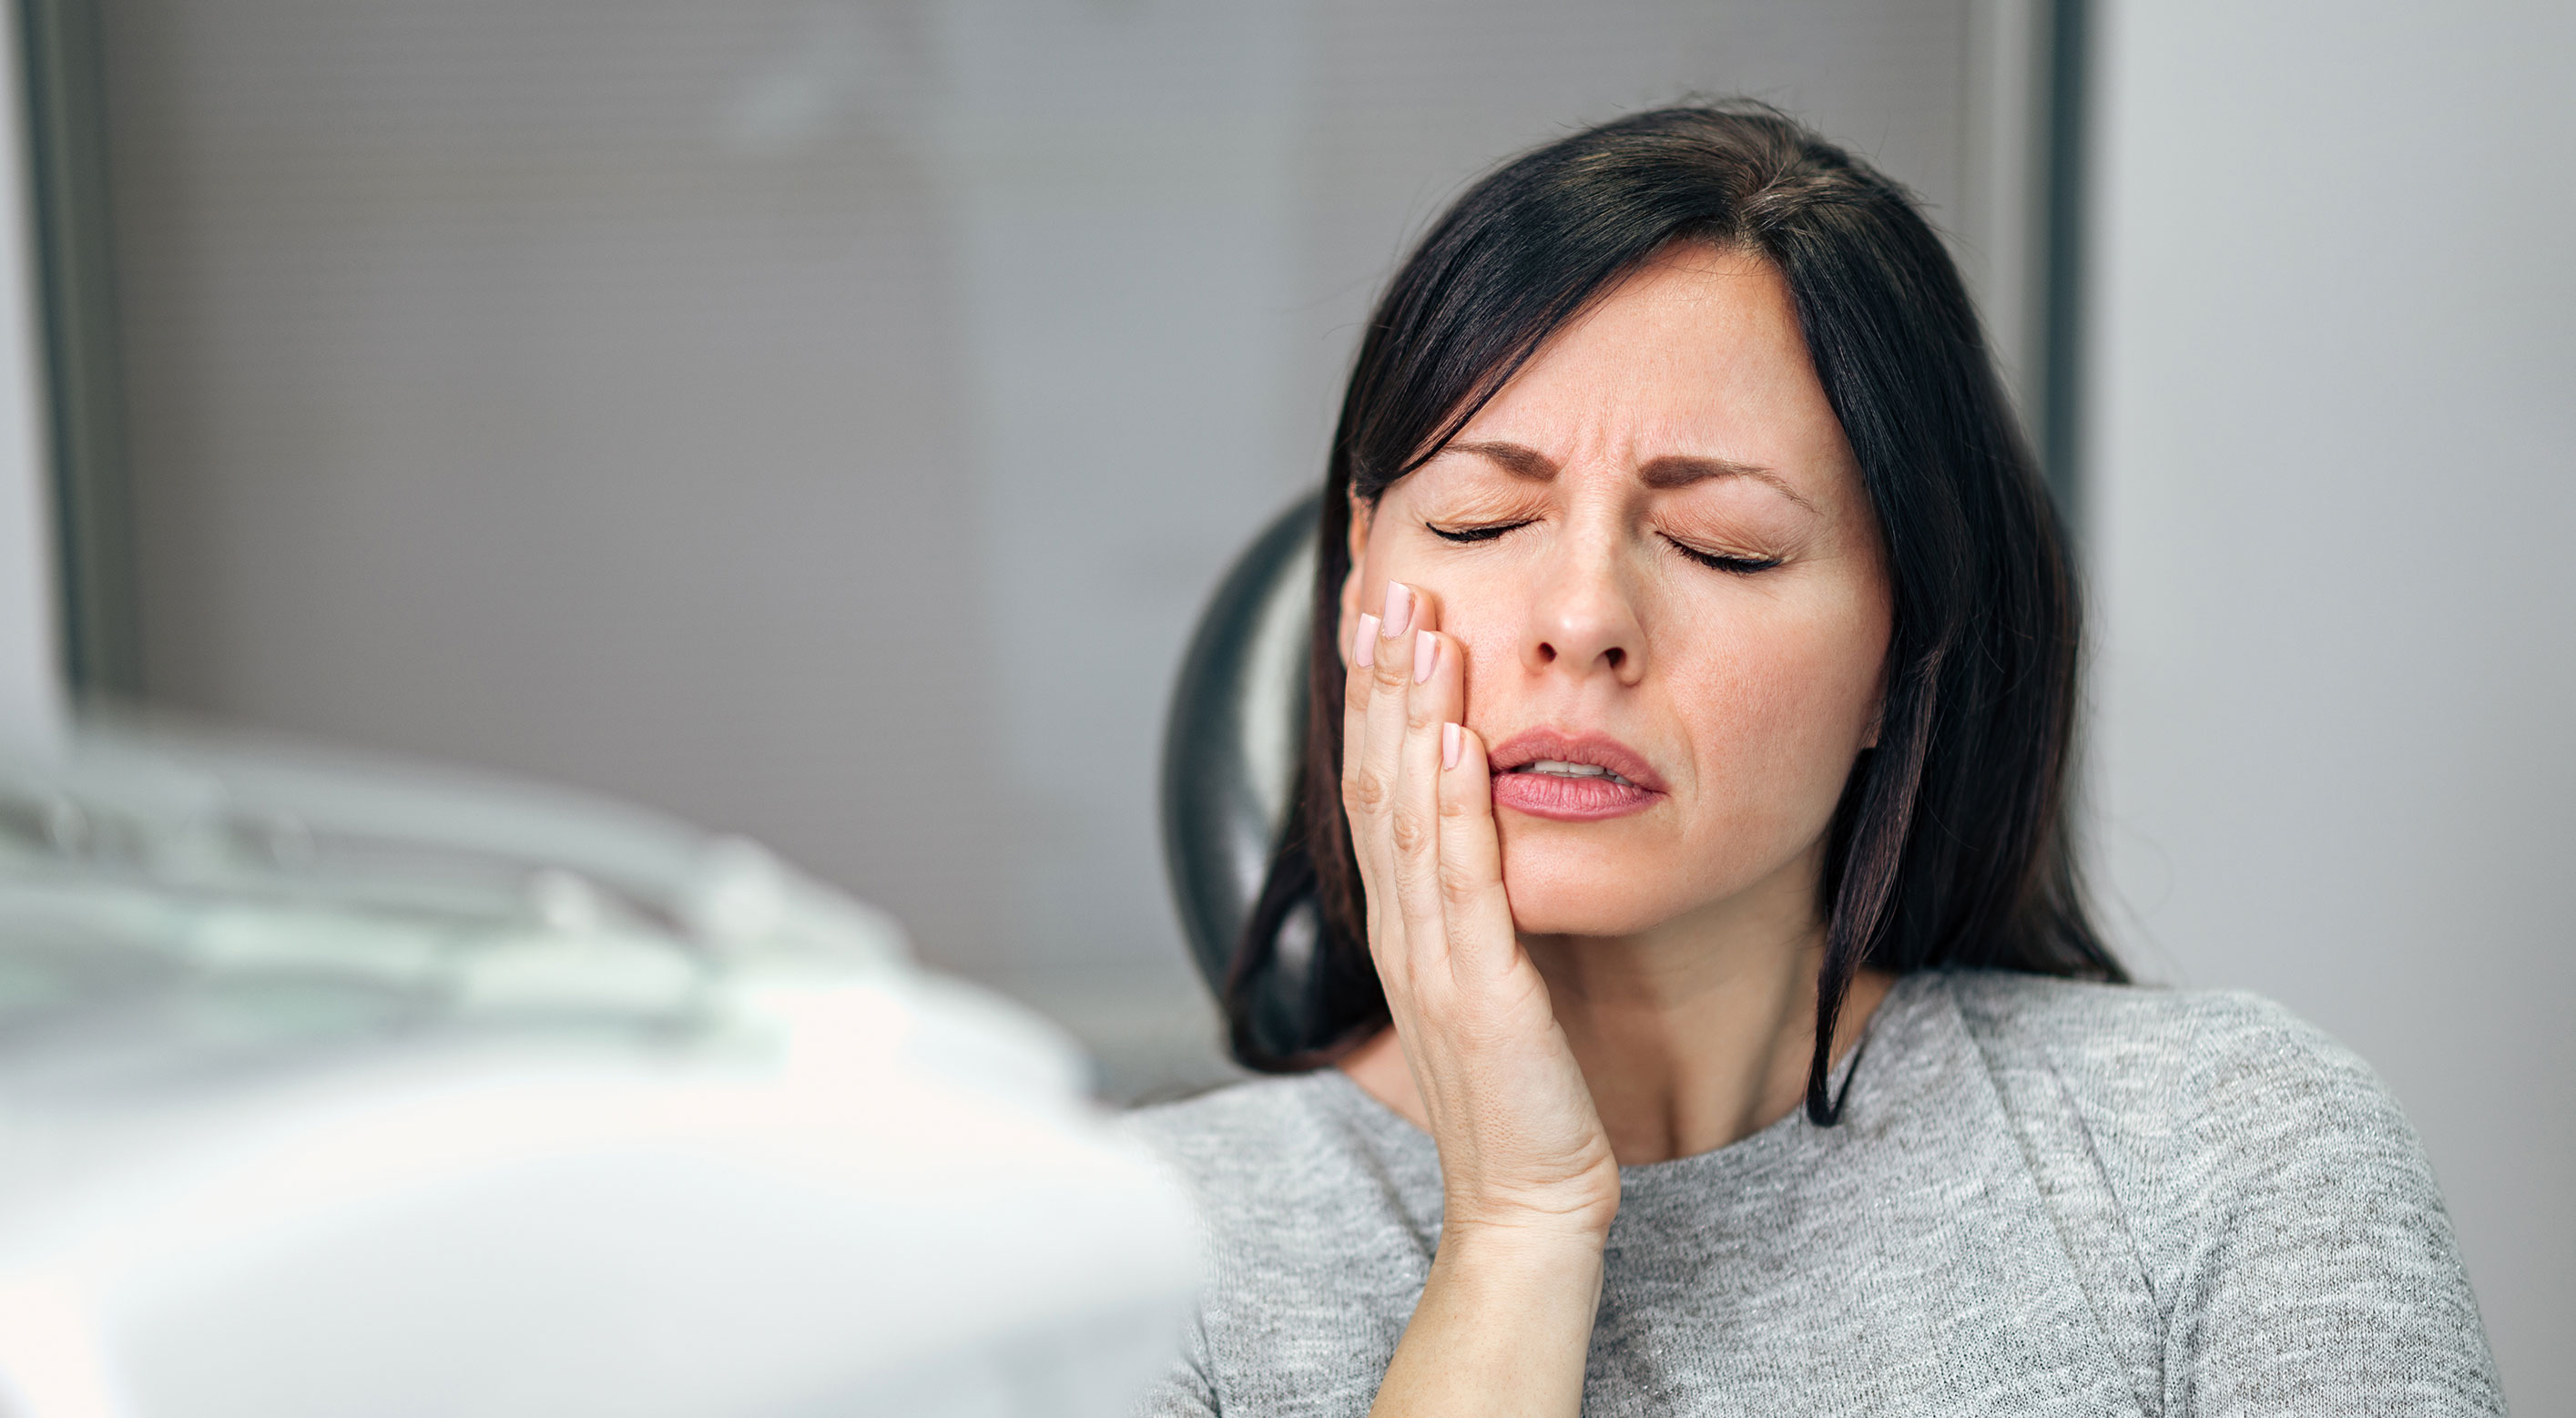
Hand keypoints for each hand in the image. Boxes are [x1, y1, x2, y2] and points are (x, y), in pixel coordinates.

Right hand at [1343, 581, 1621, 1241]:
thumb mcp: (1489, 980)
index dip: (1370, 694)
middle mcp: (1402, 929)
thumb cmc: (1520, 1097)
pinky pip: (1460, 878)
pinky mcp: (1478, 988)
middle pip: (1374, 777)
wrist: (1527, 1201)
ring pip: (1406, 810)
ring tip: (1419, 624)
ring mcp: (1432, 957)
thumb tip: (1487, 825)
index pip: (1374, 784)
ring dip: (1408, 710)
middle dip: (1376, 674)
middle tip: (1381, 580)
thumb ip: (1476, 905)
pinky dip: (1451, 801)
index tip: (1376, 610)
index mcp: (1403, 923)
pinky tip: (1453, 734)